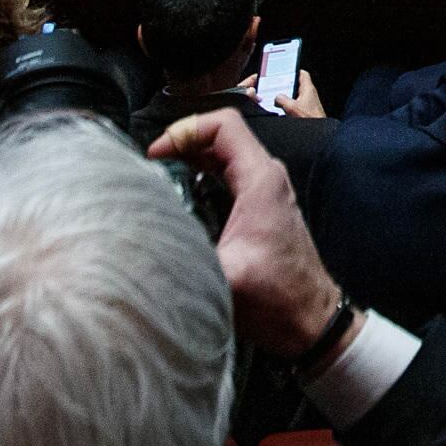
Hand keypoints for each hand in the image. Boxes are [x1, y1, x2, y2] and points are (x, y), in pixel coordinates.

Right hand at [151, 110, 345, 360]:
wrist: (309, 320)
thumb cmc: (276, 298)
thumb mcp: (224, 277)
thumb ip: (183, 259)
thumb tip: (136, 252)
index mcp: (261, 180)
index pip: (224, 125)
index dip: (185, 130)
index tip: (155, 153)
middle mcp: (266, 177)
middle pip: (221, 136)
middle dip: (182, 141)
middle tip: (147, 163)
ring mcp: (265, 192)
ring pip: (223, 156)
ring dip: (190, 158)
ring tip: (155, 174)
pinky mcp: (260, 208)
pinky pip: (227, 176)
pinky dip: (200, 175)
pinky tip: (176, 195)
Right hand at [279, 69, 324, 118]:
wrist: (318, 133)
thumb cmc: (310, 119)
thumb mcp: (291, 107)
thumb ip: (282, 99)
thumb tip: (277, 98)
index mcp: (308, 89)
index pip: (302, 74)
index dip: (294, 71)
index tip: (285, 71)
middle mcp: (310, 95)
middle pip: (297, 85)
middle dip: (287, 87)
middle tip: (277, 88)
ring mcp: (309, 103)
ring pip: (296, 97)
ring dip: (288, 99)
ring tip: (278, 101)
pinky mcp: (307, 112)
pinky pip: (297, 106)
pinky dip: (290, 107)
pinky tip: (284, 112)